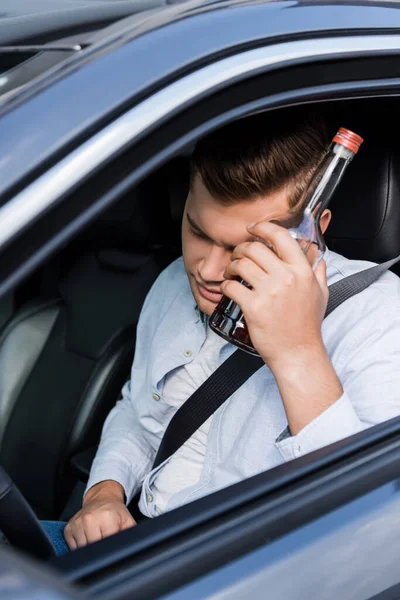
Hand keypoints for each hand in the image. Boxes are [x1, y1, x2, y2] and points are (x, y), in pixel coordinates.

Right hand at [64, 480, 135, 549]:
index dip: (109, 549)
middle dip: (99, 549)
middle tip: (104, 538)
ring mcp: (78, 524)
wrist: (102, 497)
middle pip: (93, 549)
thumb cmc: (115, 511)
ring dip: (89, 547)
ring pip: (82, 550)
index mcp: (106, 518)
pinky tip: (88, 536)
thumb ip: (130, 535)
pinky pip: (73, 547)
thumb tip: (129, 549)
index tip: (111, 545)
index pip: (106, 545)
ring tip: (97, 536)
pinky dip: (80, 546)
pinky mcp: (69, 528)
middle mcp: (90, 519)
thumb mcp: (127, 521)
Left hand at [221, 220, 328, 370]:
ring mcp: (269, 292)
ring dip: (231, 266)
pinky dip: (225, 285)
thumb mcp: (321, 296)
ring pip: (241, 264)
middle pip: (255, 248)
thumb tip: (319, 260)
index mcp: (302, 271)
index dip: (263, 227)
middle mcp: (286, 277)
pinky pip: (231, 286)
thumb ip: (319, 275)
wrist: (298, 353)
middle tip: (237, 256)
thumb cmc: (308, 326)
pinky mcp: (253, 306)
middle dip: (241, 248)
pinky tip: (227, 289)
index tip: (252, 228)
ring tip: (231, 273)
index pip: (280, 237)